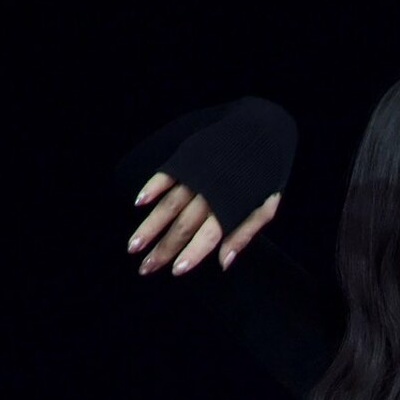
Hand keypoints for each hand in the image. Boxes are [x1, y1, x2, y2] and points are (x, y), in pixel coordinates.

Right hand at [127, 174, 281, 275]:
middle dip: (163, 249)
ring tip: (133, 246)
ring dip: (149, 227)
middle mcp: (209, 193)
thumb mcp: (265, 208)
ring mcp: (196, 175)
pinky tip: (138, 203)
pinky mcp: (187, 159)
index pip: (207, 237)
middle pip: (182, 226)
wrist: (262, 129)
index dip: (192, 254)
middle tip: (145, 268)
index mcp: (230, 208)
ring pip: (168, 206)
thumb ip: (243, 234)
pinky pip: (165, 176)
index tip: (175, 271)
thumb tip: (224, 263)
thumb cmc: (266, 176)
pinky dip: (151, 188)